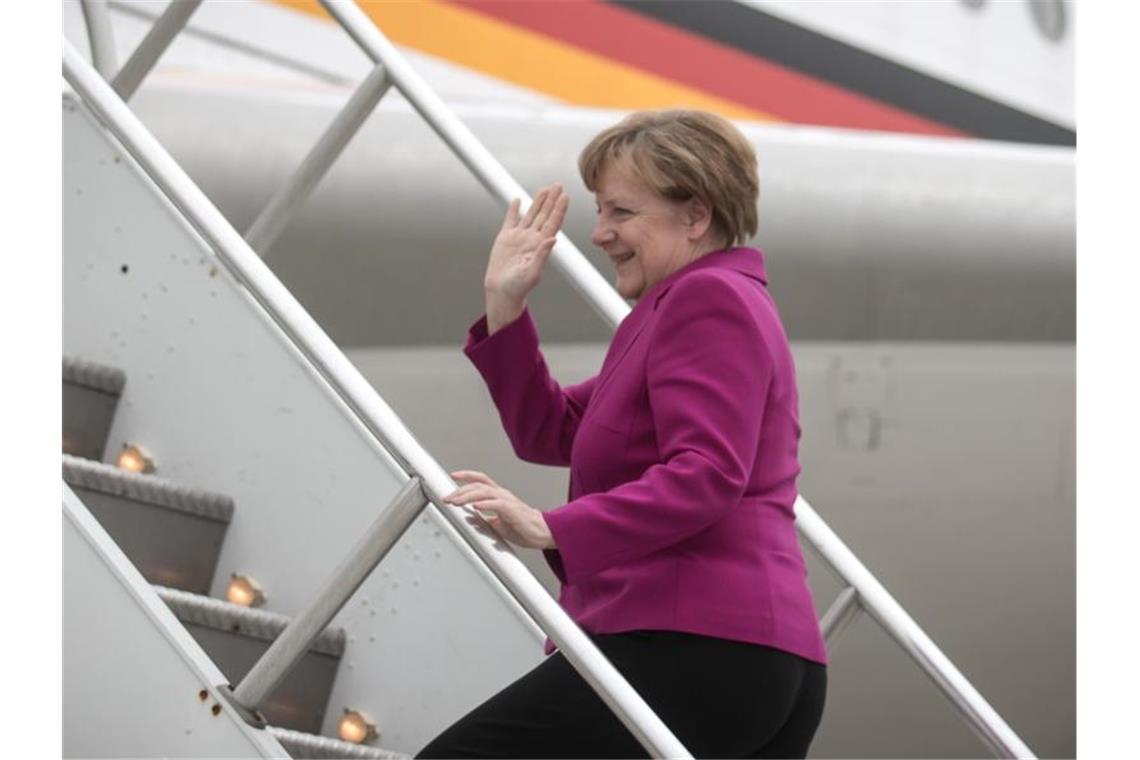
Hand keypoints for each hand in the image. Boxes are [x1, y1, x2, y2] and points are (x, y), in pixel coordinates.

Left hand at [442, 470, 555, 549]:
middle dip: (460, 490)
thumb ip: (485, 519)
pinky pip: (497, 504)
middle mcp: (502, 494)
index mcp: (499, 495)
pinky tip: (475, 506)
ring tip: (455, 502)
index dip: (466, 476)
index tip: (453, 476)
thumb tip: (471, 520)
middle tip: (447, 498)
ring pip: (484, 492)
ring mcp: (508, 500)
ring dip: (467, 496)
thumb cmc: (522, 527)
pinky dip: (485, 504)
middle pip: (478, 485)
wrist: (541, 532)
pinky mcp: (513, 510)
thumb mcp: (498, 523)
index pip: (480, 480)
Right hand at [484, 184, 569, 330]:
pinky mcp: (505, 238)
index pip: (553, 223)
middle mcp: (532, 239)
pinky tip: (518, 201)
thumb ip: (543, 255)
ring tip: (545, 189)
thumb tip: (553, 239)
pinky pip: (510, 220)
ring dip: (537, 202)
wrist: (501, 291)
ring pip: (530, 215)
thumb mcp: (533, 272)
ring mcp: (519, 237)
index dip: (559, 209)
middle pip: (544, 215)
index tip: (565, 196)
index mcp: (541, 245)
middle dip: (551, 200)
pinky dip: (514, 210)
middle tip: (558, 185)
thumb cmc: (519, 286)